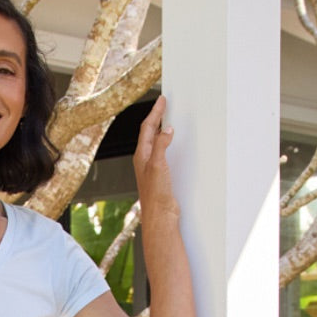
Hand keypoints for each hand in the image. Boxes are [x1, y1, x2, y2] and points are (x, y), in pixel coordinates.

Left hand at [133, 95, 178, 221]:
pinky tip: (174, 144)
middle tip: (164, 105)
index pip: (147, 127)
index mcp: (142, 156)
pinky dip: (168, 143)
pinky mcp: (160, 175)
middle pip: (149, 133)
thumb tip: (166, 129)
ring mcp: (152, 168)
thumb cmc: (155, 194)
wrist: (160, 216)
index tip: (162, 100)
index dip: (155, 112)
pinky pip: (163, 153)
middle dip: (157, 118)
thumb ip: (161, 145)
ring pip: (156, 143)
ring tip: (168, 119)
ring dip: (161, 130)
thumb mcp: (158, 164)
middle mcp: (145, 161)